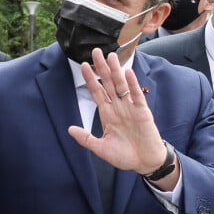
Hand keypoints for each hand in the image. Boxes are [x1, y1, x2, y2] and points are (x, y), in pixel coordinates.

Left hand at [67, 48, 168, 175]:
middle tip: (95, 51)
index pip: (97, 92)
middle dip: (101, 68)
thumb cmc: (124, 155)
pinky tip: (128, 73)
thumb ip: (85, 138)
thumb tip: (69, 129)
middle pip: (108, 83)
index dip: (90, 79)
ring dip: (116, 71)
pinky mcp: (142, 111)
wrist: (144, 162)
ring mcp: (130, 108)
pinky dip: (133, 84)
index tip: (83, 66)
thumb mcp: (100, 148)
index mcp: (107, 114)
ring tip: (111, 56)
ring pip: (121, 85)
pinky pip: (137, 95)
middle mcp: (118, 107)